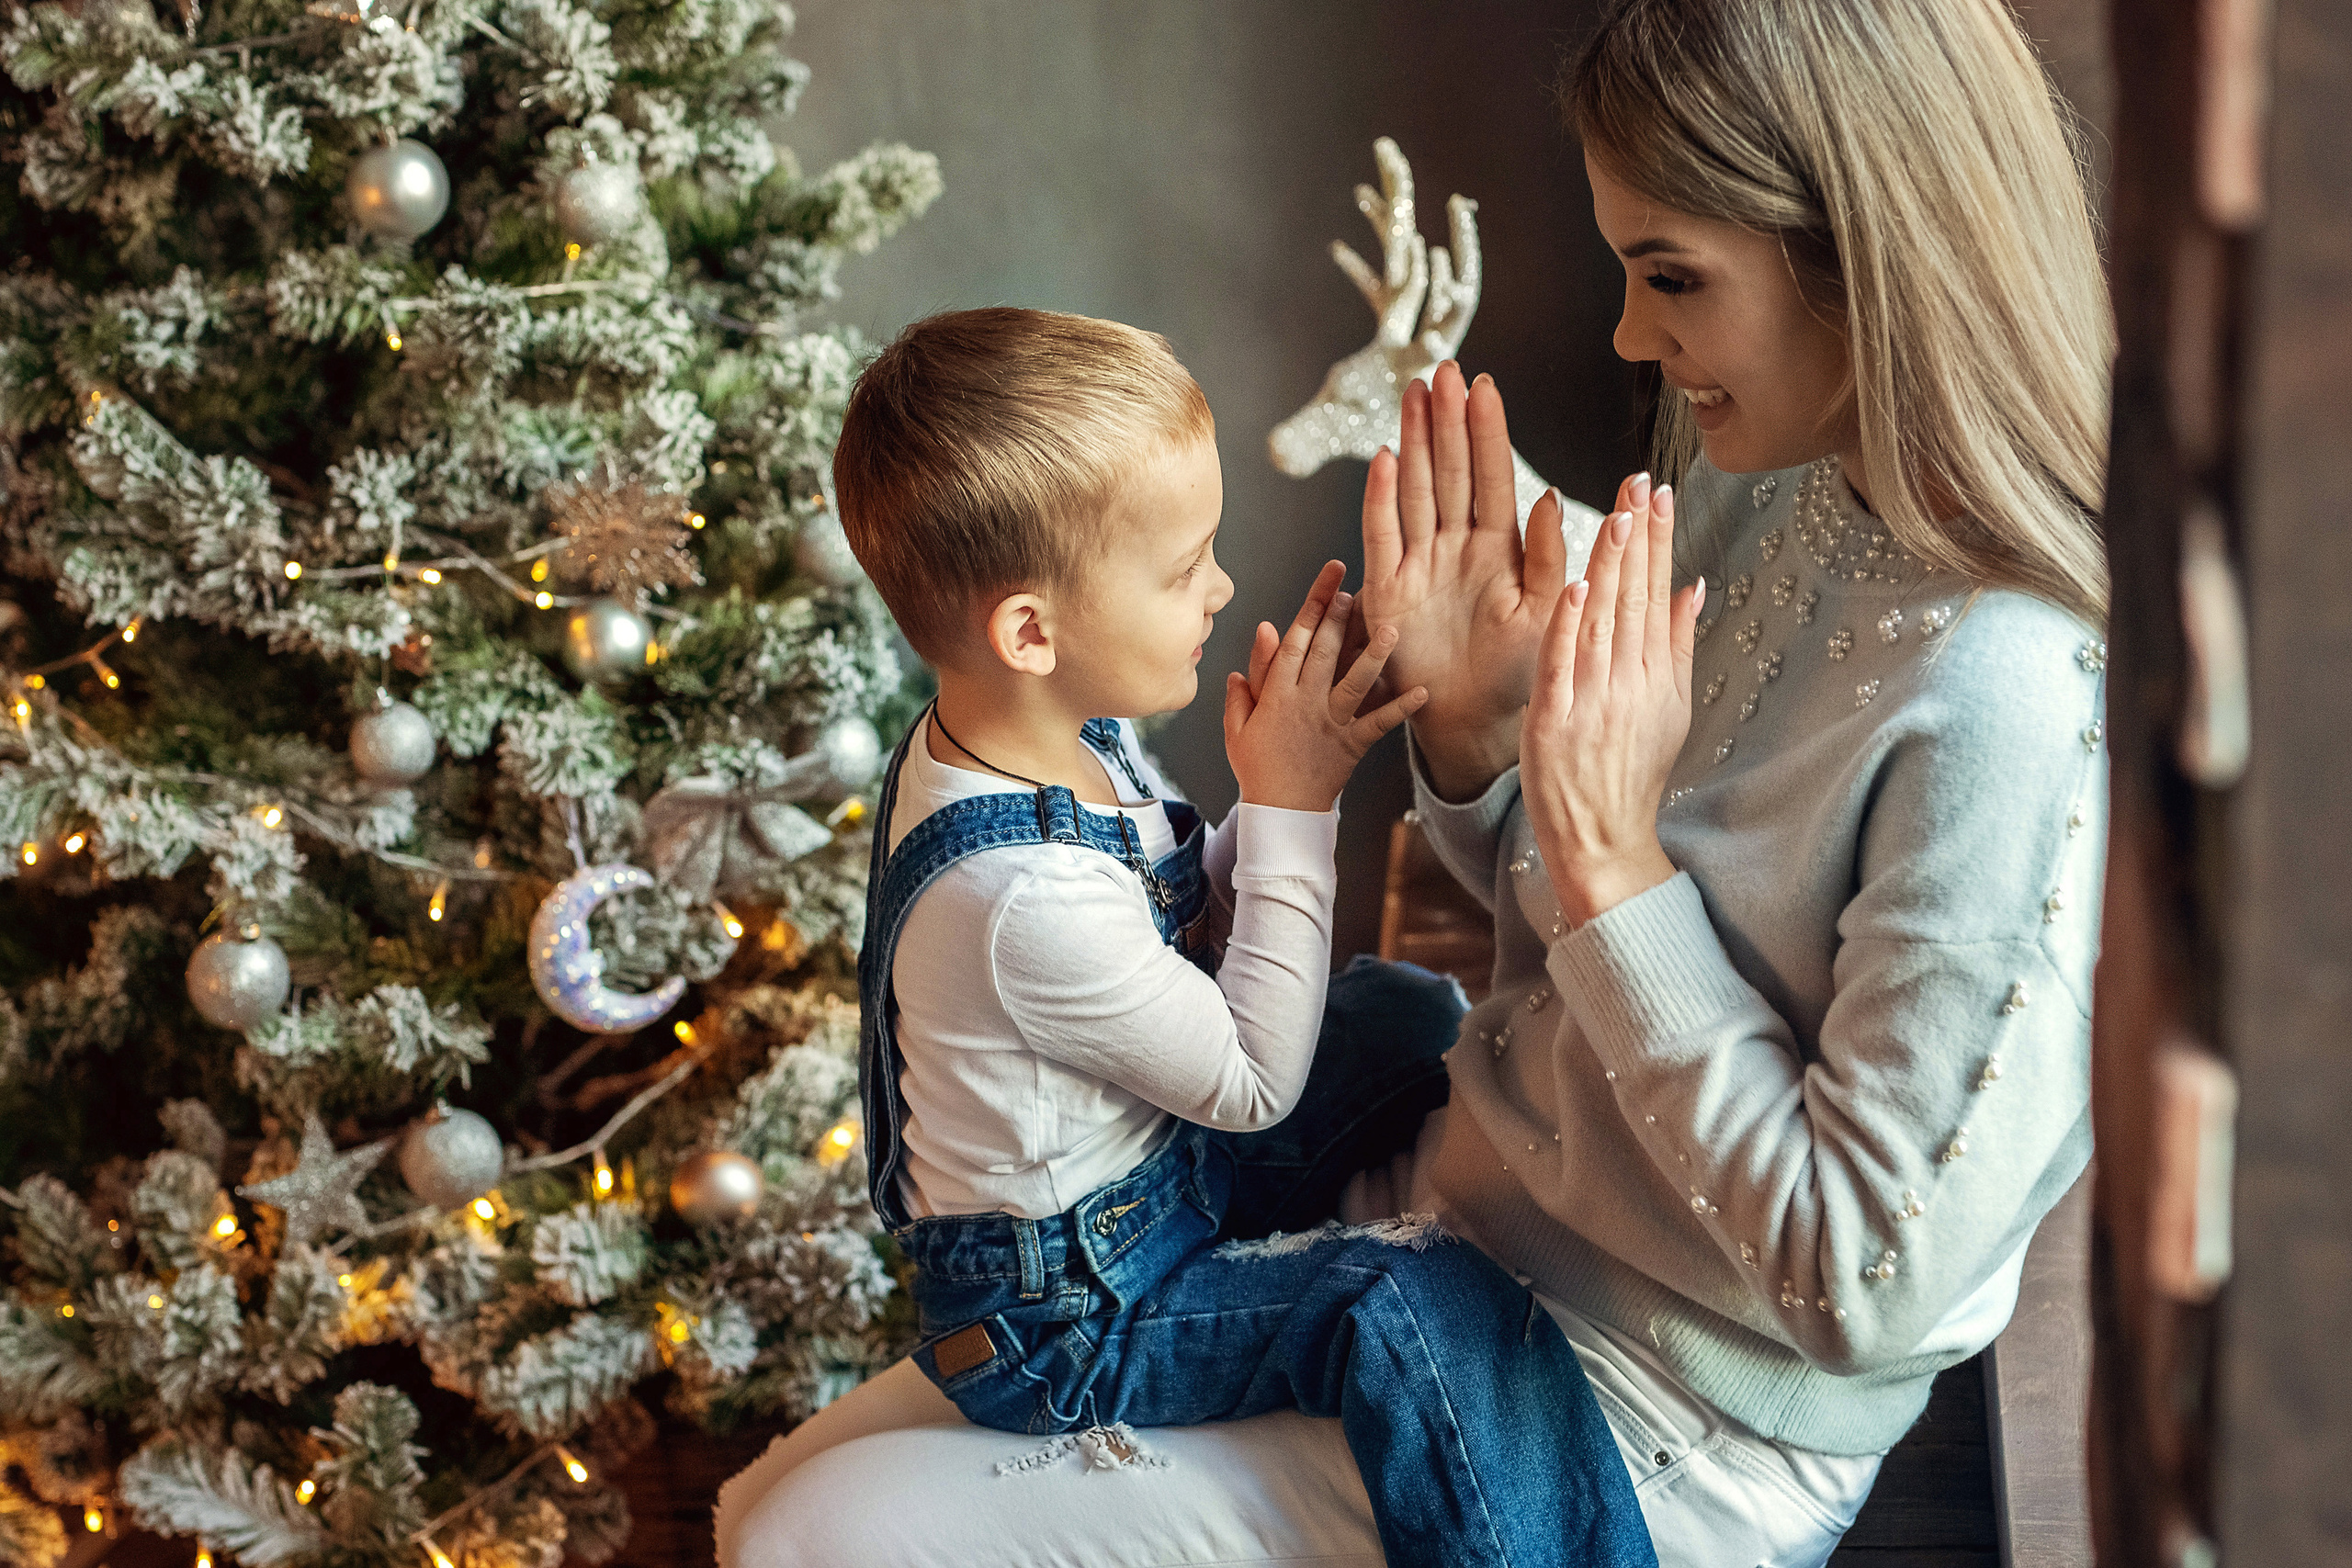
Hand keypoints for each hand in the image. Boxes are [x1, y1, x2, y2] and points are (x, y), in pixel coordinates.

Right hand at [1225, 561, 1426, 812]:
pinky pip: (1378, 723)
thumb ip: (1247, 683)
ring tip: (1392, 629)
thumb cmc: (1257, 767)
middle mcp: (1306, 702)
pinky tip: (1422, 691)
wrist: (1280, 811)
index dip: (1312, 607)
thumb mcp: (1238, 725)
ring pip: (1353, 683)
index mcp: (1277, 694)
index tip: (1330, 581)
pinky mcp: (1352, 744)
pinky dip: (1400, 708)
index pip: (1294, 641)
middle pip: (1324, 652)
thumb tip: (1260, 635)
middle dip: (1340, 618)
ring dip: (1374, 655)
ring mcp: (1331, 723)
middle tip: (1358, 589)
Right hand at [1358, 362, 1573, 799]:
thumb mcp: (1550, 611)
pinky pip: (1382, 535)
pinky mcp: (1389, 588)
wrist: (1475, 721)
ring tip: (1414, 395)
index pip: (1492, 476)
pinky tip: (1385, 459)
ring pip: (1416, 489)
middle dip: (1446, 419)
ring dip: (1414, 442)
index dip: (1487, 431)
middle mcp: (1456, 546)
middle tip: (1442, 370)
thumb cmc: (1519, 671)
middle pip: (1449, 470)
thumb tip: (1555, 500)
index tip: (1484, 386)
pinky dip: (1381, 498)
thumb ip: (1552, 556)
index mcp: (1499, 548)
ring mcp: (1420, 563)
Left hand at [1521, 474, 1703, 928]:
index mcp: (1657, 677)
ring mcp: (1592, 703)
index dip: (1658, 541)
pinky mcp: (1554, 722)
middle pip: (1634, 599)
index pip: (1658, 593)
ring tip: (1615, 514)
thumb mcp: (1669, 711)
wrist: (1603, 842)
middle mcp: (1630, 684)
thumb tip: (1693, 585)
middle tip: (1640, 483)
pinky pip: (1562, 665)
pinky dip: (1569, 624)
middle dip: (1638, 538)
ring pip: (1601, 621)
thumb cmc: (1629, 776)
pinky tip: (1575, 583)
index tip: (1660, 493)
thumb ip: (1676, 645)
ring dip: (1608, 566)